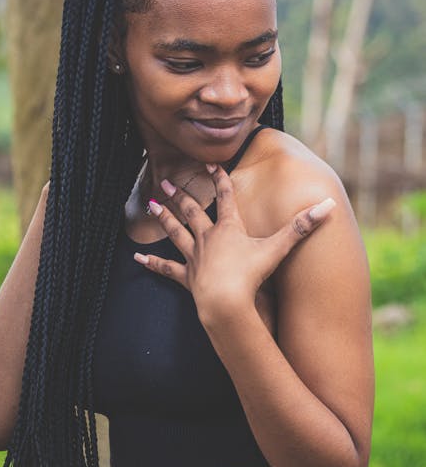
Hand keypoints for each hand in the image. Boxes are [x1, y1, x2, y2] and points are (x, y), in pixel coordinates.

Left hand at [133, 163, 335, 314]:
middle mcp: (208, 238)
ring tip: (152, 204)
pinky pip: (166, 267)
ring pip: (176, 233)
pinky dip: (152, 262)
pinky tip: (137, 257)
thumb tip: (328, 206)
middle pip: (193, 211)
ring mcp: (195, 257)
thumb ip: (302, 227)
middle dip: (182, 194)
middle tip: (168, 180)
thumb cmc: (251, 276)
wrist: (226, 303)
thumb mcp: (278, 249)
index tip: (210, 163)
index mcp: (229, 228)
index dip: (218, 178)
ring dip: (164, 218)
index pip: (225, 197)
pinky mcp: (187, 277)